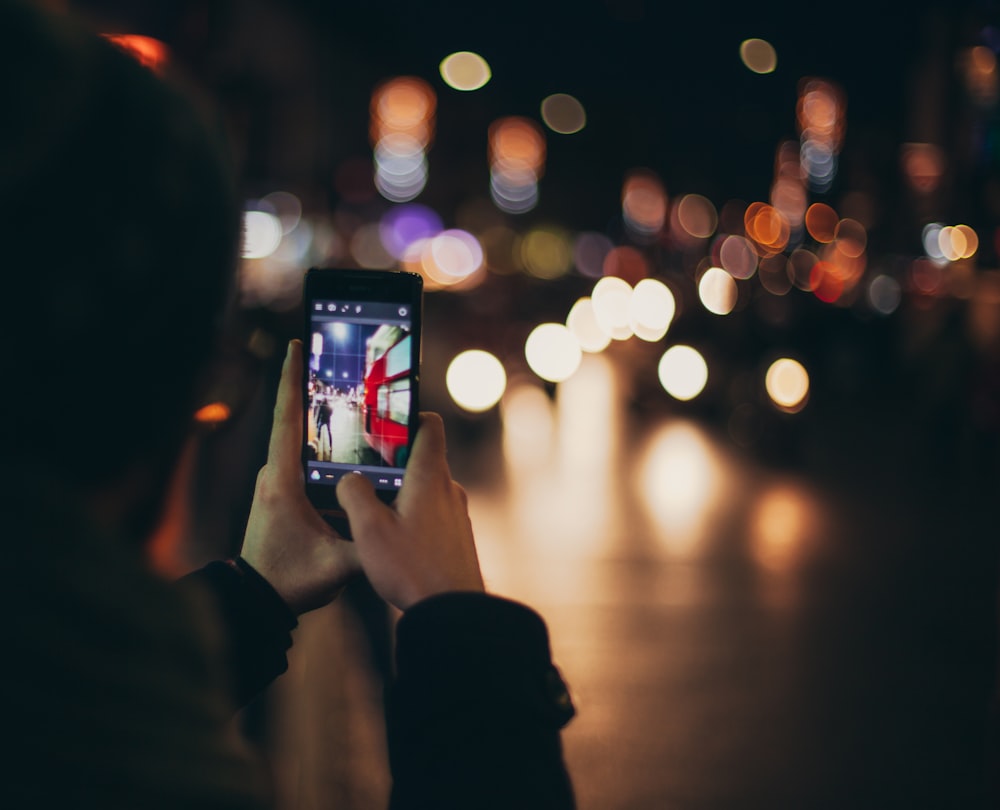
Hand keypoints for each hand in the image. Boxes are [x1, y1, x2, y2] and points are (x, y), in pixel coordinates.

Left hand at [240, 340, 358, 614]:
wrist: (256, 600)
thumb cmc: (289, 581)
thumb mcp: (338, 566)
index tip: (295, 345)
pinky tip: (342, 437)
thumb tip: (404, 522)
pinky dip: (319, 443)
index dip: (292, 381)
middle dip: (310, 386)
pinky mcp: (280, 493)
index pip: (288, 420)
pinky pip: (301, 458)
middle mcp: (273, 475)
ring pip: (298, 439)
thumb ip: (371, 544)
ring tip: (340, 388)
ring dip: (316, 414)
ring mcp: (274, 483)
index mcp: (282, 482)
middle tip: (330, 355)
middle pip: (293, 419)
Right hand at [336, 412, 483, 610]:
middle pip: (423, 458)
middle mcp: (449, 489)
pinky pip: (433, 512)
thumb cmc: (413, 568)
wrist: (453, 611)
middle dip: (393, 461)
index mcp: (430, 476)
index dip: (410, 416)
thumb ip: (354, 494)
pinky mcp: (457, 535)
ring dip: (401, 492)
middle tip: (364, 471)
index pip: (430, 425)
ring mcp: (457, 513)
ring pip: (426, 488)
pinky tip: (394, 537)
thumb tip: (350, 478)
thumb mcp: (369, 530)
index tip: (385, 422)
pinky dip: (413, 515)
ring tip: (373, 511)